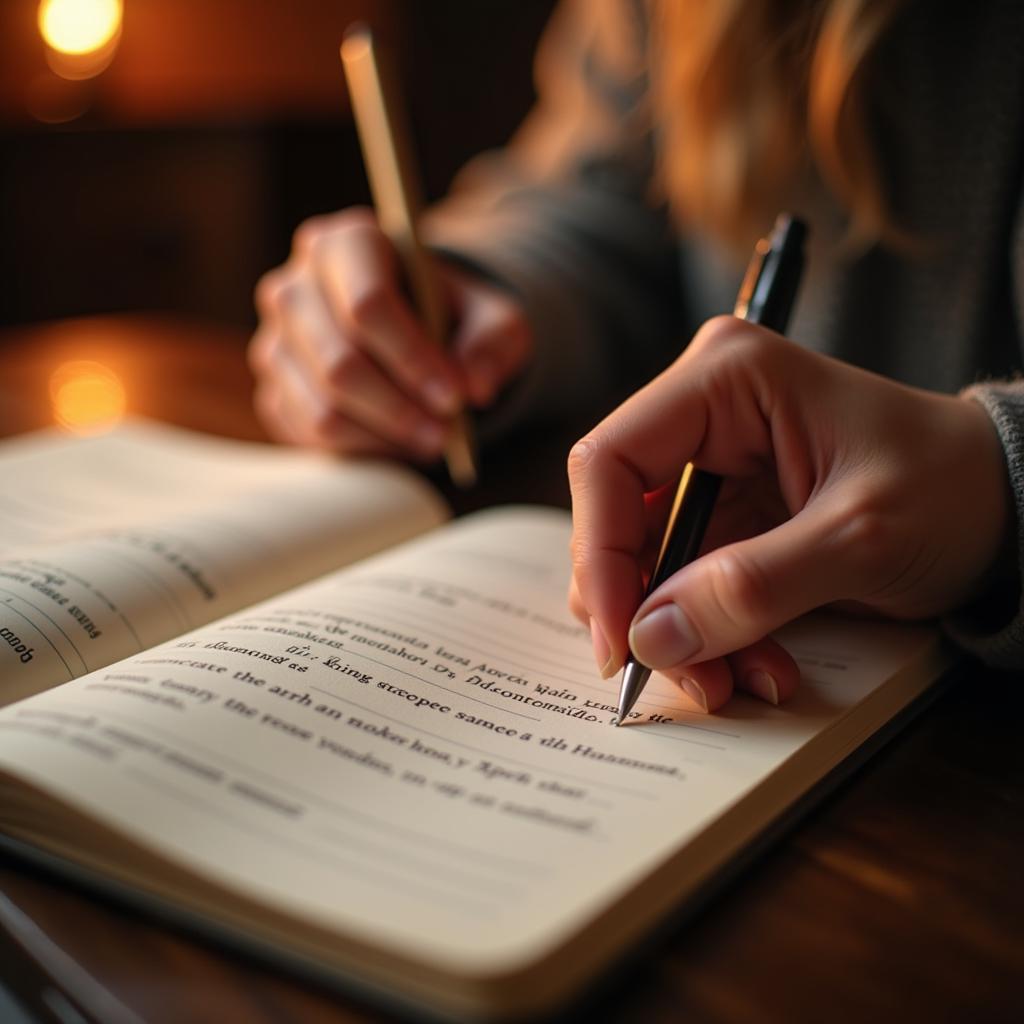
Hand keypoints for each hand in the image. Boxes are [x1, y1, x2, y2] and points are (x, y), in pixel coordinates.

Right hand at [249, 208, 531, 459]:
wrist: (415, 328)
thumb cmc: (453, 315)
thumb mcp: (493, 319)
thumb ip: (492, 346)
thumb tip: (476, 387)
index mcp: (347, 243)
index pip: (366, 305)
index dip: (413, 359)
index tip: (455, 398)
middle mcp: (295, 285)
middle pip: (340, 363)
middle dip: (400, 408)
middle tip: (447, 432)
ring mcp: (275, 340)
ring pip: (323, 407)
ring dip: (384, 435)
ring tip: (432, 440)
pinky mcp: (273, 389)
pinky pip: (310, 434)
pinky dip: (360, 449)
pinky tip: (399, 442)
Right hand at [568, 316, 1010, 712]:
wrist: (1006, 505)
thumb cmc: (951, 488)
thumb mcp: (861, 538)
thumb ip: (753, 587)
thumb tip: (649, 638)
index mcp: (724, 378)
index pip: (610, 460)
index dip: (601, 554)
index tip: (620, 642)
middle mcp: (701, 415)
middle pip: (617, 518)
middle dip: (644, 608)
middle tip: (688, 677)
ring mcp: (710, 468)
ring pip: (645, 562)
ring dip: (679, 633)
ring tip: (741, 681)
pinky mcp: (724, 515)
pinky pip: (684, 583)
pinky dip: (708, 634)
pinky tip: (759, 665)